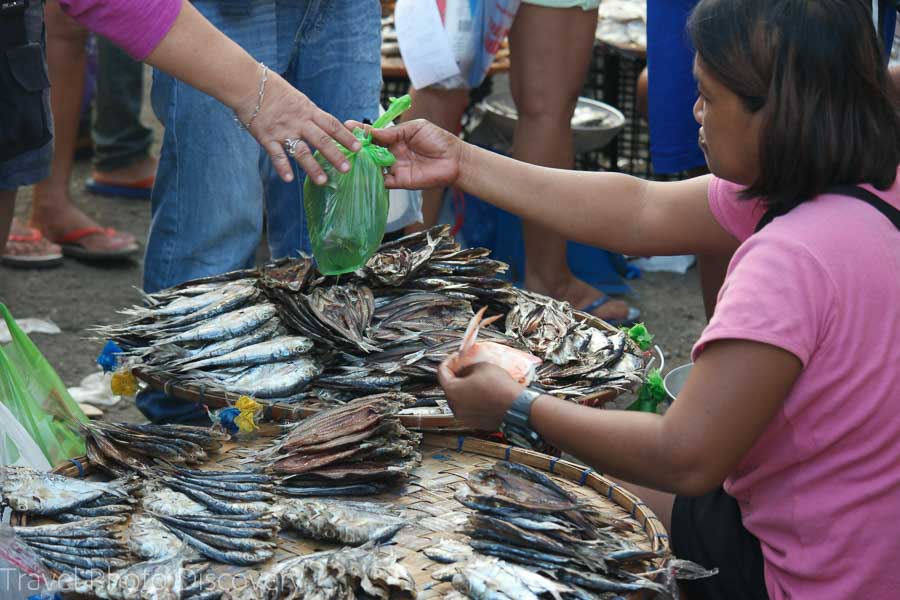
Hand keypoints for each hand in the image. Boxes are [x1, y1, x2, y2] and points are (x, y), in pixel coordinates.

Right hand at [239, 72, 361, 183]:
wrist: (249, 84)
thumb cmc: (274, 91)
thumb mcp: (299, 100)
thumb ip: (311, 115)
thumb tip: (327, 128)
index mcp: (308, 111)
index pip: (331, 125)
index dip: (345, 137)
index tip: (358, 148)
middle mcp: (299, 122)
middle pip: (321, 140)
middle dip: (335, 155)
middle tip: (347, 170)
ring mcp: (283, 131)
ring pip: (301, 151)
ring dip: (312, 167)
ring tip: (323, 181)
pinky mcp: (267, 137)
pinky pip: (276, 154)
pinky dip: (282, 167)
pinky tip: (288, 179)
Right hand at [349, 119, 462, 189]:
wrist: (455, 160)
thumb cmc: (438, 140)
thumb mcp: (415, 128)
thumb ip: (394, 132)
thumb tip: (373, 132)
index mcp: (395, 138)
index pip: (374, 133)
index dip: (362, 130)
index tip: (347, 126)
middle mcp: (392, 152)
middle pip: (370, 150)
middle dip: (358, 147)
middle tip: (344, 143)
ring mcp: (395, 167)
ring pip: (373, 166)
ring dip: (362, 163)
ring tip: (348, 158)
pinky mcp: (399, 181)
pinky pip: (383, 181)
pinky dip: (372, 179)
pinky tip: (362, 174)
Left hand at [437, 358, 523, 429]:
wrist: (517, 407)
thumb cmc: (500, 387)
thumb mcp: (481, 366)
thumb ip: (467, 367)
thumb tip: (465, 369)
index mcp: (452, 391)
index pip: (442, 372)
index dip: (450, 361)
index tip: (456, 357)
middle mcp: (455, 407)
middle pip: (450, 387)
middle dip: (457, 375)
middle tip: (466, 367)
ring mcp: (464, 417)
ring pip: (459, 399)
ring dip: (465, 388)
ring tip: (477, 379)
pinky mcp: (475, 422)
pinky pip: (469, 408)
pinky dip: (473, 400)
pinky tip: (484, 392)